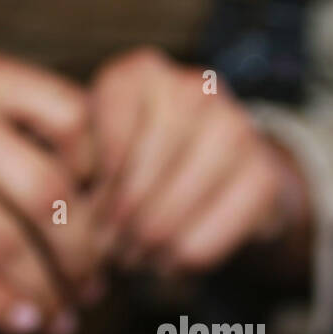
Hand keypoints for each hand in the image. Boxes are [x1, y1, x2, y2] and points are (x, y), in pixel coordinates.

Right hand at [0, 30, 100, 333]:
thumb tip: (62, 179)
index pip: (74, 119)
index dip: (103, 175)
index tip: (111, 216)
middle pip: (50, 191)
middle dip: (84, 252)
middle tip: (95, 283)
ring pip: (4, 238)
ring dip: (45, 289)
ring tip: (61, 316)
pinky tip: (16, 319)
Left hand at [89, 47, 310, 275]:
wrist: (223, 168)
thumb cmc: (144, 159)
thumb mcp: (96, 149)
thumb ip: (74, 166)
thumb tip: (68, 210)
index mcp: (139, 73)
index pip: (103, 146)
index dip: (91, 194)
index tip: (86, 216)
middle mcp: (192, 88)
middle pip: (137, 183)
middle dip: (116, 229)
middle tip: (109, 252)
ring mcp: (236, 126)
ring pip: (169, 214)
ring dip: (146, 250)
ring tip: (136, 259)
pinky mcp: (264, 174)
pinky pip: (206, 238)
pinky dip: (182, 259)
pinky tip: (170, 260)